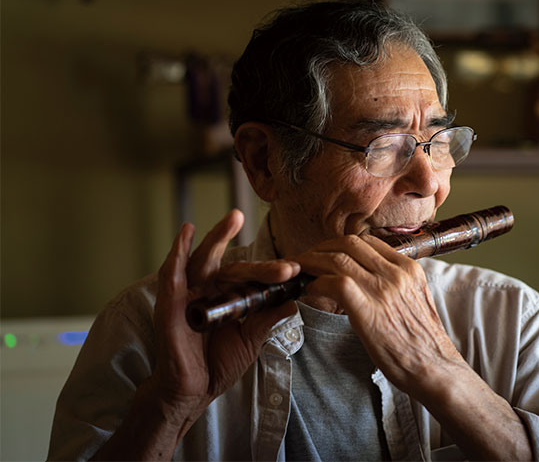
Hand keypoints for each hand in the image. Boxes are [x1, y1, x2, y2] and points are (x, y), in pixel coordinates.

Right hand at [150, 209, 298, 429]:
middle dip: (260, 267)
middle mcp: (208, 292)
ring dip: (218, 238)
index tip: (296, 274)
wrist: (192, 393)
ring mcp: (188, 296)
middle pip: (232, 267)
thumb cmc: (217, 364)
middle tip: (286, 267)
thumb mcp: (250, 340)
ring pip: (203, 260)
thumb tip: (292, 300)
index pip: (250, 279)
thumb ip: (267, 319)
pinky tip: (186, 233)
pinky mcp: (169, 306)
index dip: (272, 275)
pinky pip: (171, 275)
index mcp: (227, 298)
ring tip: (234, 218)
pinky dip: (176, 253)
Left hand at [290, 234, 532, 460]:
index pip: (368, 241)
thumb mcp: (417, 300)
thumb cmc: (424, 342)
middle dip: (322, 248)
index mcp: (409, 268)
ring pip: (339, 258)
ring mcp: (383, 290)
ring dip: (313, 262)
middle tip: (307, 260)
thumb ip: (397, 284)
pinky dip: (317, 283)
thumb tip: (373, 279)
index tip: (326, 253)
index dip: (341, 244)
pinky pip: (335, 284)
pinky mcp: (368, 311)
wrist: (435, 369)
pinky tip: (310, 290)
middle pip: (350, 243)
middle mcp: (396, 273)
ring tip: (301, 272)